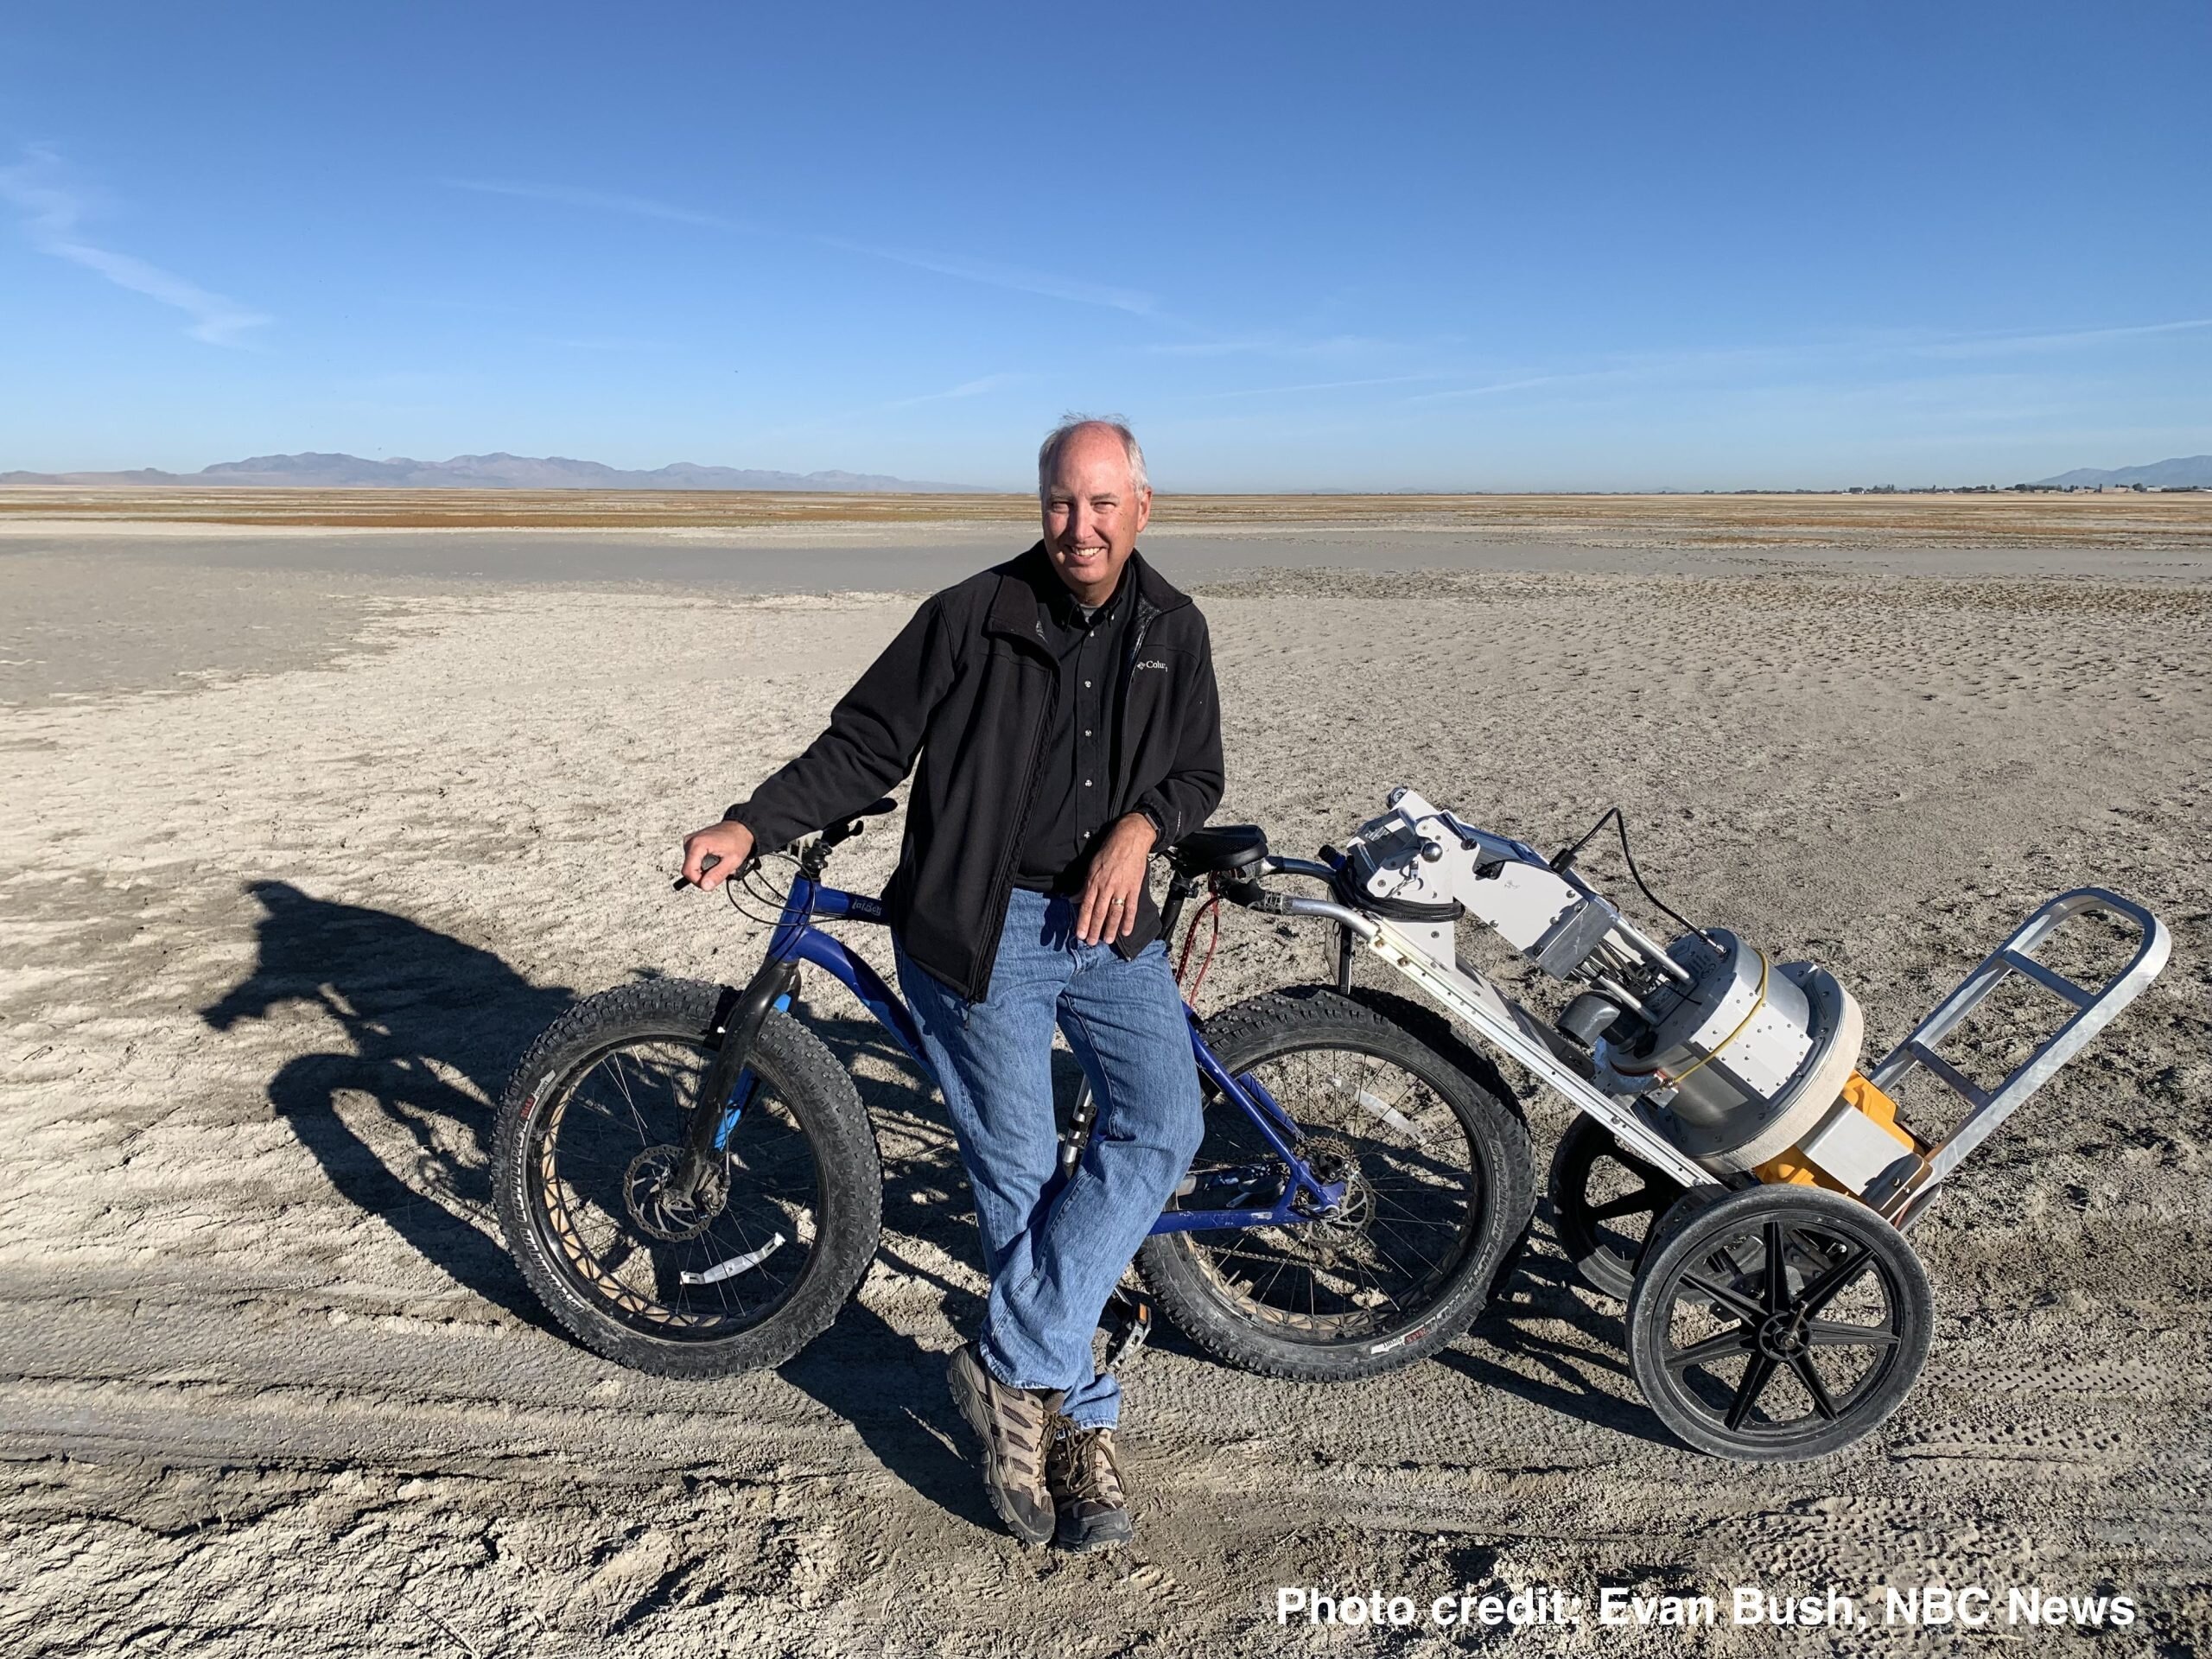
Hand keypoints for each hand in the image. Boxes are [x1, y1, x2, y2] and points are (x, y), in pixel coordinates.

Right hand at [681, 819, 755, 888]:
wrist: (740, 828)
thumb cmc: (738, 841)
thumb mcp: (732, 861)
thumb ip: (717, 875)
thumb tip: (705, 886)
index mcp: (697, 844)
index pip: (688, 871)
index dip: (699, 881)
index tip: (711, 882)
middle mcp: (690, 841)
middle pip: (690, 870)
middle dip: (705, 875)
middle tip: (721, 869)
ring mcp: (690, 842)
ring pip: (692, 866)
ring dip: (707, 870)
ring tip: (720, 863)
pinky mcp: (693, 843)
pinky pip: (694, 861)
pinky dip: (705, 864)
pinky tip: (716, 859)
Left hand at [1075, 813, 1156, 944]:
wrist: (1130, 839)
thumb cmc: (1109, 851)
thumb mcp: (1092, 866)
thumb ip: (1085, 885)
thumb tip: (1074, 899)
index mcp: (1094, 881)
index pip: (1086, 906)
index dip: (1083, 921)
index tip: (1080, 934)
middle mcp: (1106, 887)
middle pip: (1099, 912)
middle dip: (1094, 929)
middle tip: (1091, 943)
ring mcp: (1121, 888)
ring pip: (1114, 913)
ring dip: (1110, 929)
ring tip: (1106, 941)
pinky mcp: (1134, 888)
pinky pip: (1131, 908)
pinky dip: (1129, 921)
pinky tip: (1126, 931)